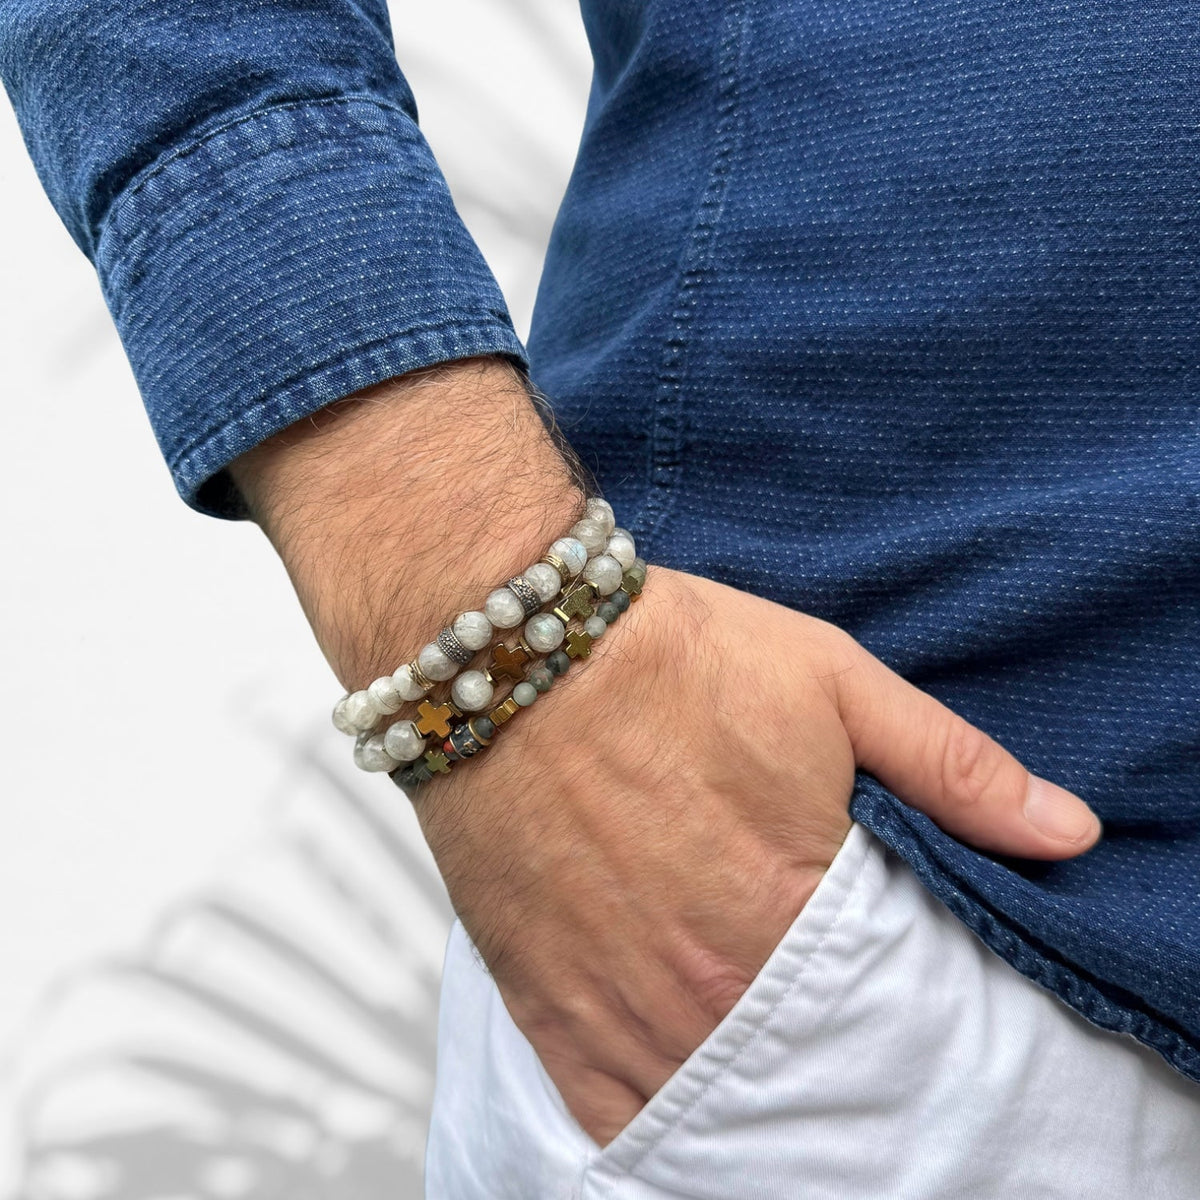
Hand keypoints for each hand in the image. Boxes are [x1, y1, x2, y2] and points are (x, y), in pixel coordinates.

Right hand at [414, 565, 1100, 1145]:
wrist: (514, 649)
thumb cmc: (671, 656)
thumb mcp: (835, 681)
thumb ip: (953, 766)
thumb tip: (1067, 832)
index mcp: (794, 910)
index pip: (889, 1015)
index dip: (903, 1009)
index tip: (899, 996)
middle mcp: (707, 981)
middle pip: (804, 1071)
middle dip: (831, 1057)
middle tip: (835, 1032)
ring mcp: (619, 1002)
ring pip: (714, 1105)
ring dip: (751, 1095)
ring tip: (768, 1062)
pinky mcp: (543, 1002)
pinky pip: (611, 1113)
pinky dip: (655, 1119)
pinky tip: (683, 1095)